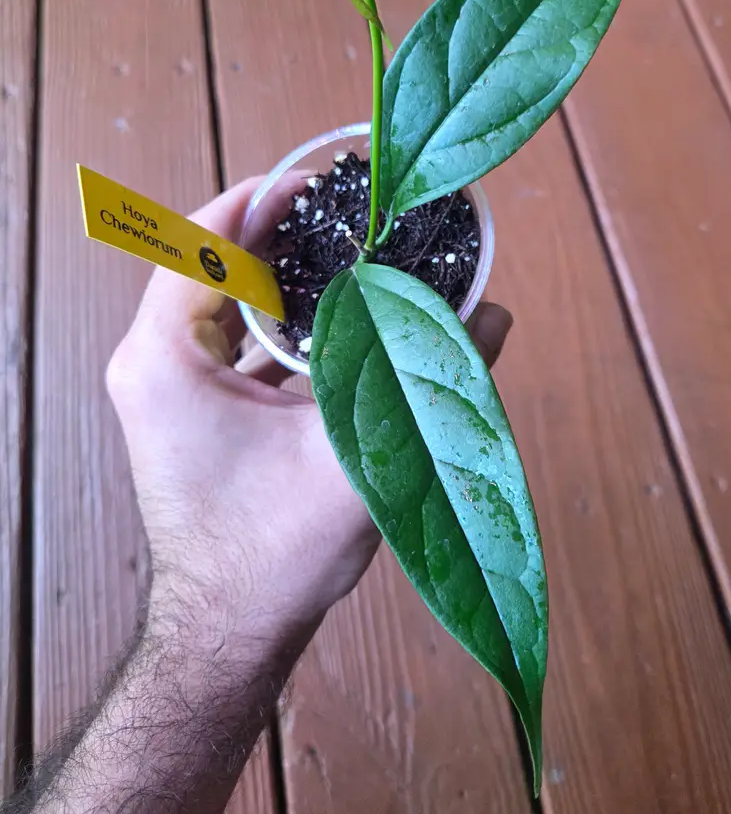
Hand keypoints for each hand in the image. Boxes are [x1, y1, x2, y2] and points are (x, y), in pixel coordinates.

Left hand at [106, 175, 512, 683]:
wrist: (233, 632)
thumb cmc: (275, 552)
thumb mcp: (357, 453)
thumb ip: (428, 378)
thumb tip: (491, 315)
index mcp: (167, 357)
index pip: (201, 241)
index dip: (259, 200)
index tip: (315, 181)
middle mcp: (154, 364)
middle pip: (213, 265)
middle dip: (279, 236)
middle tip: (346, 215)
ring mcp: (170, 390)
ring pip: (225, 305)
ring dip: (282, 281)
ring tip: (348, 257)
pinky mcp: (193, 412)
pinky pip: (233, 344)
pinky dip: (280, 325)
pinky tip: (339, 322)